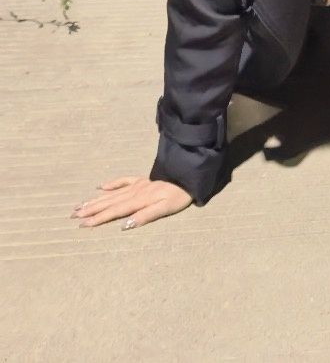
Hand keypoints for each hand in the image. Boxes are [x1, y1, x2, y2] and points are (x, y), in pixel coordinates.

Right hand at [70, 175, 192, 228]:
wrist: (188, 174)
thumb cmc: (178, 196)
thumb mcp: (164, 209)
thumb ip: (145, 216)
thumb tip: (124, 225)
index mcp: (138, 201)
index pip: (114, 212)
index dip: (98, 219)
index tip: (81, 224)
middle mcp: (134, 192)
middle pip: (108, 202)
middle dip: (90, 209)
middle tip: (72, 215)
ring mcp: (137, 184)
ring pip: (112, 193)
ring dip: (95, 199)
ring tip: (80, 204)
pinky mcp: (142, 179)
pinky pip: (123, 181)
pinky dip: (111, 184)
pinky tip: (100, 186)